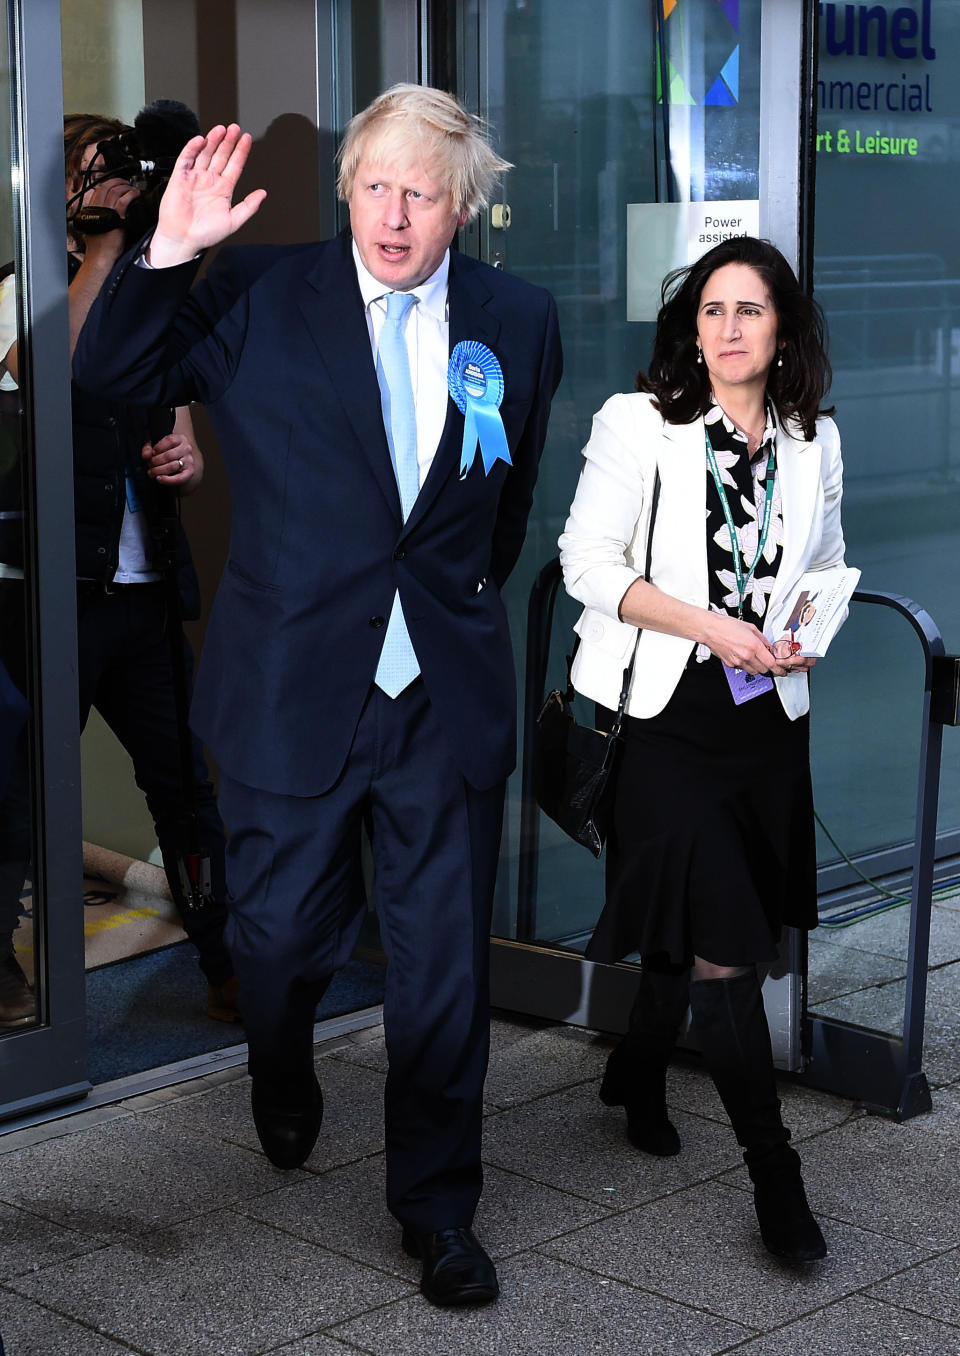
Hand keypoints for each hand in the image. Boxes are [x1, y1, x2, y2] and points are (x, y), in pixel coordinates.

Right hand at [73, 175, 140, 272]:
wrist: (101, 256)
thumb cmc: (100, 246)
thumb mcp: (95, 227)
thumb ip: (100, 217)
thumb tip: (107, 211)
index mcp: (91, 209)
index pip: (99, 190)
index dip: (109, 183)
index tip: (116, 183)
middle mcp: (97, 208)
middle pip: (106, 187)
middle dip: (118, 182)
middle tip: (126, 182)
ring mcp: (105, 211)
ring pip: (114, 191)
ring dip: (125, 187)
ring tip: (132, 189)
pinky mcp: (115, 217)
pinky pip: (123, 201)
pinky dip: (130, 194)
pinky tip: (135, 194)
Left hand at [143, 432, 196, 490]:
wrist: (180, 461)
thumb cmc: (167, 452)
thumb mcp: (156, 446)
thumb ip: (148, 448)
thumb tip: (146, 455)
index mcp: (180, 439)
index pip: (170, 441)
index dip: (158, 448)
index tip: (152, 453)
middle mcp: (187, 448)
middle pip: (169, 455)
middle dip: (155, 461)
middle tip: (149, 465)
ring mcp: (189, 460)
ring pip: (173, 466)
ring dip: (159, 470)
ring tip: (152, 472)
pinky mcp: (190, 472)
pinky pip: (180, 478)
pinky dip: (168, 480)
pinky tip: (159, 479)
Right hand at [148, 124, 265, 266]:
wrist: (184, 239)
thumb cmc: (206, 234)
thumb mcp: (233, 221)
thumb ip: (248, 206)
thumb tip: (263, 194)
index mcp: (223, 189)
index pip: (234, 165)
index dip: (241, 152)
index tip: (247, 139)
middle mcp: (210, 180)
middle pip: (220, 155)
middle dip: (228, 141)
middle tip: (235, 128)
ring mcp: (195, 177)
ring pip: (205, 153)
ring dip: (213, 140)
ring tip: (221, 129)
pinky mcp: (180, 177)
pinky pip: (186, 159)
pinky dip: (192, 148)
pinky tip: (200, 140)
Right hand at [702, 613, 789, 676]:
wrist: (711, 629)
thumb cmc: (728, 626)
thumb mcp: (751, 628)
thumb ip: (763, 639)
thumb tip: (769, 647)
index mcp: (754, 646)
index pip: (771, 663)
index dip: (778, 668)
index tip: (781, 670)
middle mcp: (746, 656)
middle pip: (763, 670)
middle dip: (767, 666)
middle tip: (766, 660)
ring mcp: (738, 661)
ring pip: (754, 671)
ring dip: (757, 667)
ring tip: (754, 657)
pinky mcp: (731, 664)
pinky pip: (743, 668)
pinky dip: (746, 664)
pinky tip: (743, 656)